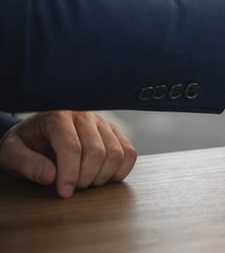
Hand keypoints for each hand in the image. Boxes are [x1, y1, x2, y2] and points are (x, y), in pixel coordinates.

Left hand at [0, 111, 136, 197]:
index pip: (72, 147)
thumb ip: (25, 163)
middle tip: (73, 188)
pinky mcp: (115, 132)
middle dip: (86, 178)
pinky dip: (120, 170)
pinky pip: (129, 153)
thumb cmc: (26, 143)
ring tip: (86, 181)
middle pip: (97, 152)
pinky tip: (103, 176)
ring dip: (103, 176)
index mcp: (58, 117)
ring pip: (117, 153)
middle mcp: (84, 116)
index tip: (64, 193)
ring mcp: (103, 123)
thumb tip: (50, 175)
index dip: (69, 174)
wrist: (37, 133)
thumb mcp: (12, 152)